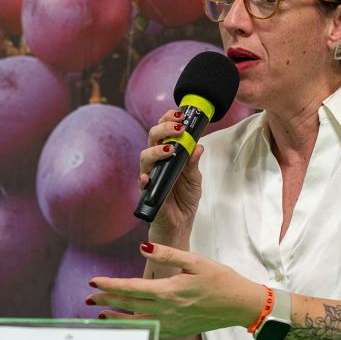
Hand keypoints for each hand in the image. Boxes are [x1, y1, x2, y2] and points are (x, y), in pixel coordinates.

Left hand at [88, 243, 265, 338]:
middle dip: (106, 300)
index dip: (110, 285)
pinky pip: (150, 329)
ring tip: (100, 312)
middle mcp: (167, 310)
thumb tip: (143, 247)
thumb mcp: (196, 261)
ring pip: (136, 320)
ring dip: (117, 316)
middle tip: (88, 296)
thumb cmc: (221, 280)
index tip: (93, 281)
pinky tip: (128, 322)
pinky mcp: (178, 330)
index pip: (131, 288)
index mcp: (169, 291)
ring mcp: (172, 323)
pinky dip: (134, 325)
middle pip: (129, 305)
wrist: (240, 305)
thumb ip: (168, 254)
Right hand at [139, 110, 203, 240]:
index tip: (181, 115)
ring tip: (170, 150)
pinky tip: (148, 176)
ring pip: (144, 157)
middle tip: (178, 128)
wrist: (180, 224)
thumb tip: (198, 146)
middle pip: (152, 138)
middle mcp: (157, 162)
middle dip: (164, 129)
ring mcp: (151, 176)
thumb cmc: (185, 199)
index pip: (164, 131)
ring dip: (156, 151)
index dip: (169, 120)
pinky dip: (144, 178)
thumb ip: (194, 163)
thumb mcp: (195, 179)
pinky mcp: (147, 192)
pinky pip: (142, 183)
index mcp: (168, 155)